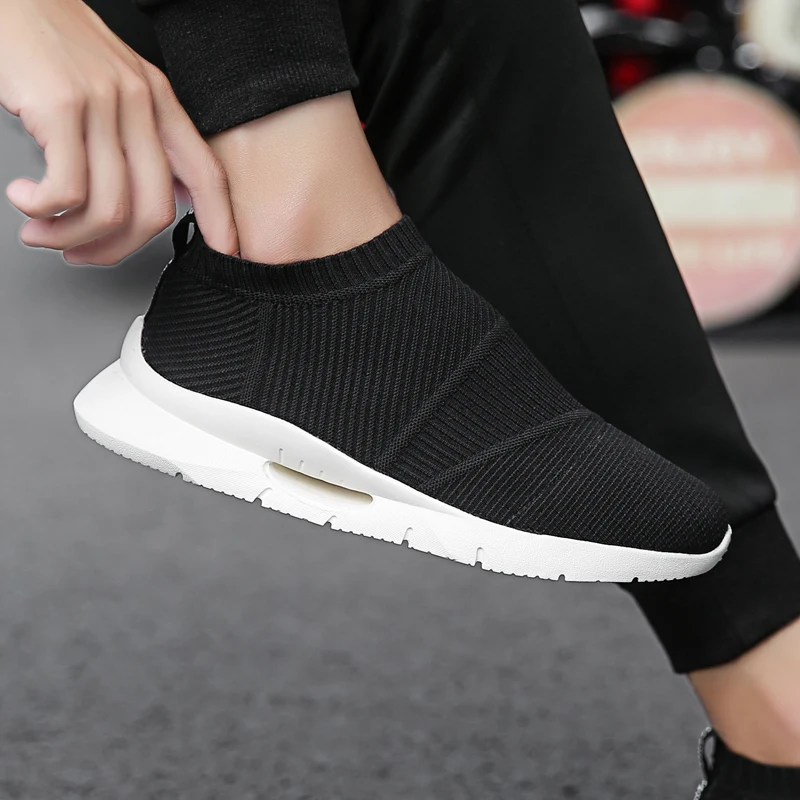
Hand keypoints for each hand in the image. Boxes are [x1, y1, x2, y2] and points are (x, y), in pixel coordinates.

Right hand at [0, 0, 238, 262]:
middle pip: (153, 210)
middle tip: (79, 253)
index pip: (207, 172)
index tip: (225, 251)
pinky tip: (26, 199)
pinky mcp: (61, 105)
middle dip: (115, 249)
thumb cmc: (52, 44)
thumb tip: (151, 190)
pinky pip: (67, 191)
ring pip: (107, 209)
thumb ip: (138, 134)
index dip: (221, 220)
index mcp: (159, 101)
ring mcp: (103, 103)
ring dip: (68, 235)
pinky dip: (43, 210)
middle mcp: (140, 102)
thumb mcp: (114, 84)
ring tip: (40, 231)